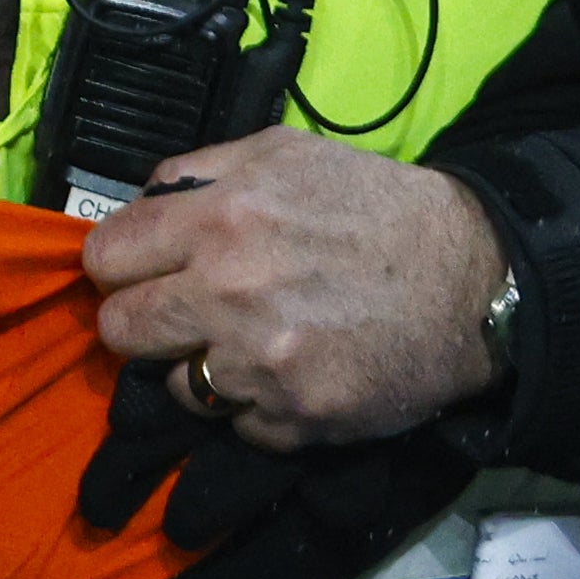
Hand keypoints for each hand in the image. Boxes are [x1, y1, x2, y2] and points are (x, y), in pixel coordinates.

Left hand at [84, 124, 509, 448]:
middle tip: (185, 315)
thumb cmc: (376, 208)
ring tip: (252, 344)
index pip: (104, 259)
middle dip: (145, 322)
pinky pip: (236, 425)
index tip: (143, 273)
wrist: (475, 279)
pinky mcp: (296, 417)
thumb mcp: (285, 153)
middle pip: (119, 330)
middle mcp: (229, 291)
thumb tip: (137, 206)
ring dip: (201, 369)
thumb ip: (198, 172)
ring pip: (172, 385)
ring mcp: (261, 363)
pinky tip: (296, 372)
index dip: (121, 267)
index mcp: (219, 217)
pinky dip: (257, 407)